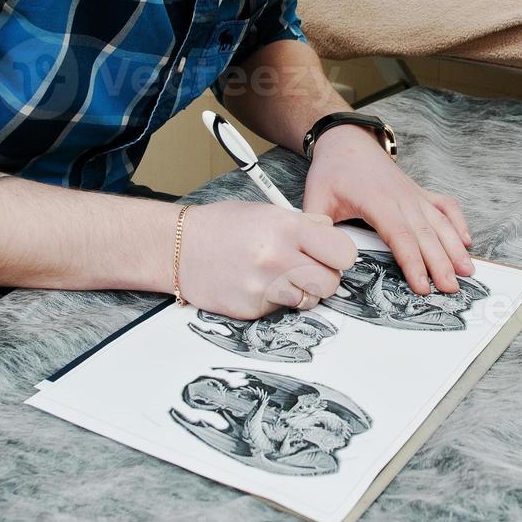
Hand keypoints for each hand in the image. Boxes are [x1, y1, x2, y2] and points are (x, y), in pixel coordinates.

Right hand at [175, 201, 356, 319]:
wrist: (178, 248)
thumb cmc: (222, 226)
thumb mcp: (266, 212)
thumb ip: (303, 224)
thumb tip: (332, 235)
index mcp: (287, 228)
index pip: (343, 252)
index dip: (339, 256)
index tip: (330, 255)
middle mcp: (278, 258)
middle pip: (331, 282)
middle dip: (324, 278)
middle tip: (307, 269)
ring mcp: (265, 287)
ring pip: (310, 301)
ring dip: (302, 292)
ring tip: (280, 277)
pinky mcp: (252, 310)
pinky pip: (281, 310)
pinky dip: (275, 301)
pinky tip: (257, 285)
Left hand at [301, 125, 473, 295]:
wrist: (347, 141)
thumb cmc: (332, 170)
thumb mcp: (315, 198)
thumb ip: (315, 227)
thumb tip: (315, 254)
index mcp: (377, 201)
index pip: (400, 236)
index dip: (413, 262)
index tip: (421, 286)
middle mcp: (401, 198)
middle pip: (426, 234)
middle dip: (440, 264)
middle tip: (451, 288)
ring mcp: (414, 195)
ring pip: (440, 223)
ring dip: (455, 247)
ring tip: (468, 270)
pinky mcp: (419, 193)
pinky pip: (445, 206)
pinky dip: (458, 222)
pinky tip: (467, 240)